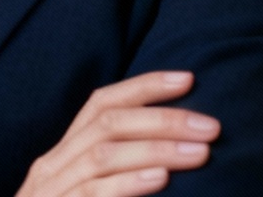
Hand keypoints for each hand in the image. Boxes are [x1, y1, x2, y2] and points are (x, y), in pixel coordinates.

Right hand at [17, 71, 216, 196]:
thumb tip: (169, 150)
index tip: (187, 78)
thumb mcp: (84, 192)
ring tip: (200, 152)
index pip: (99, 105)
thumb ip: (110, 170)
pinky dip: (128, 183)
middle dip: (162, 118)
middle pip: (106, 123)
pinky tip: (160, 178)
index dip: (142, 87)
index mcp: (62, 155)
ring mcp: (52, 191)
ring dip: (156, 148)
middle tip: (210, 125)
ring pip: (102, 154)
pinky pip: (93, 193)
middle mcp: (53, 166)